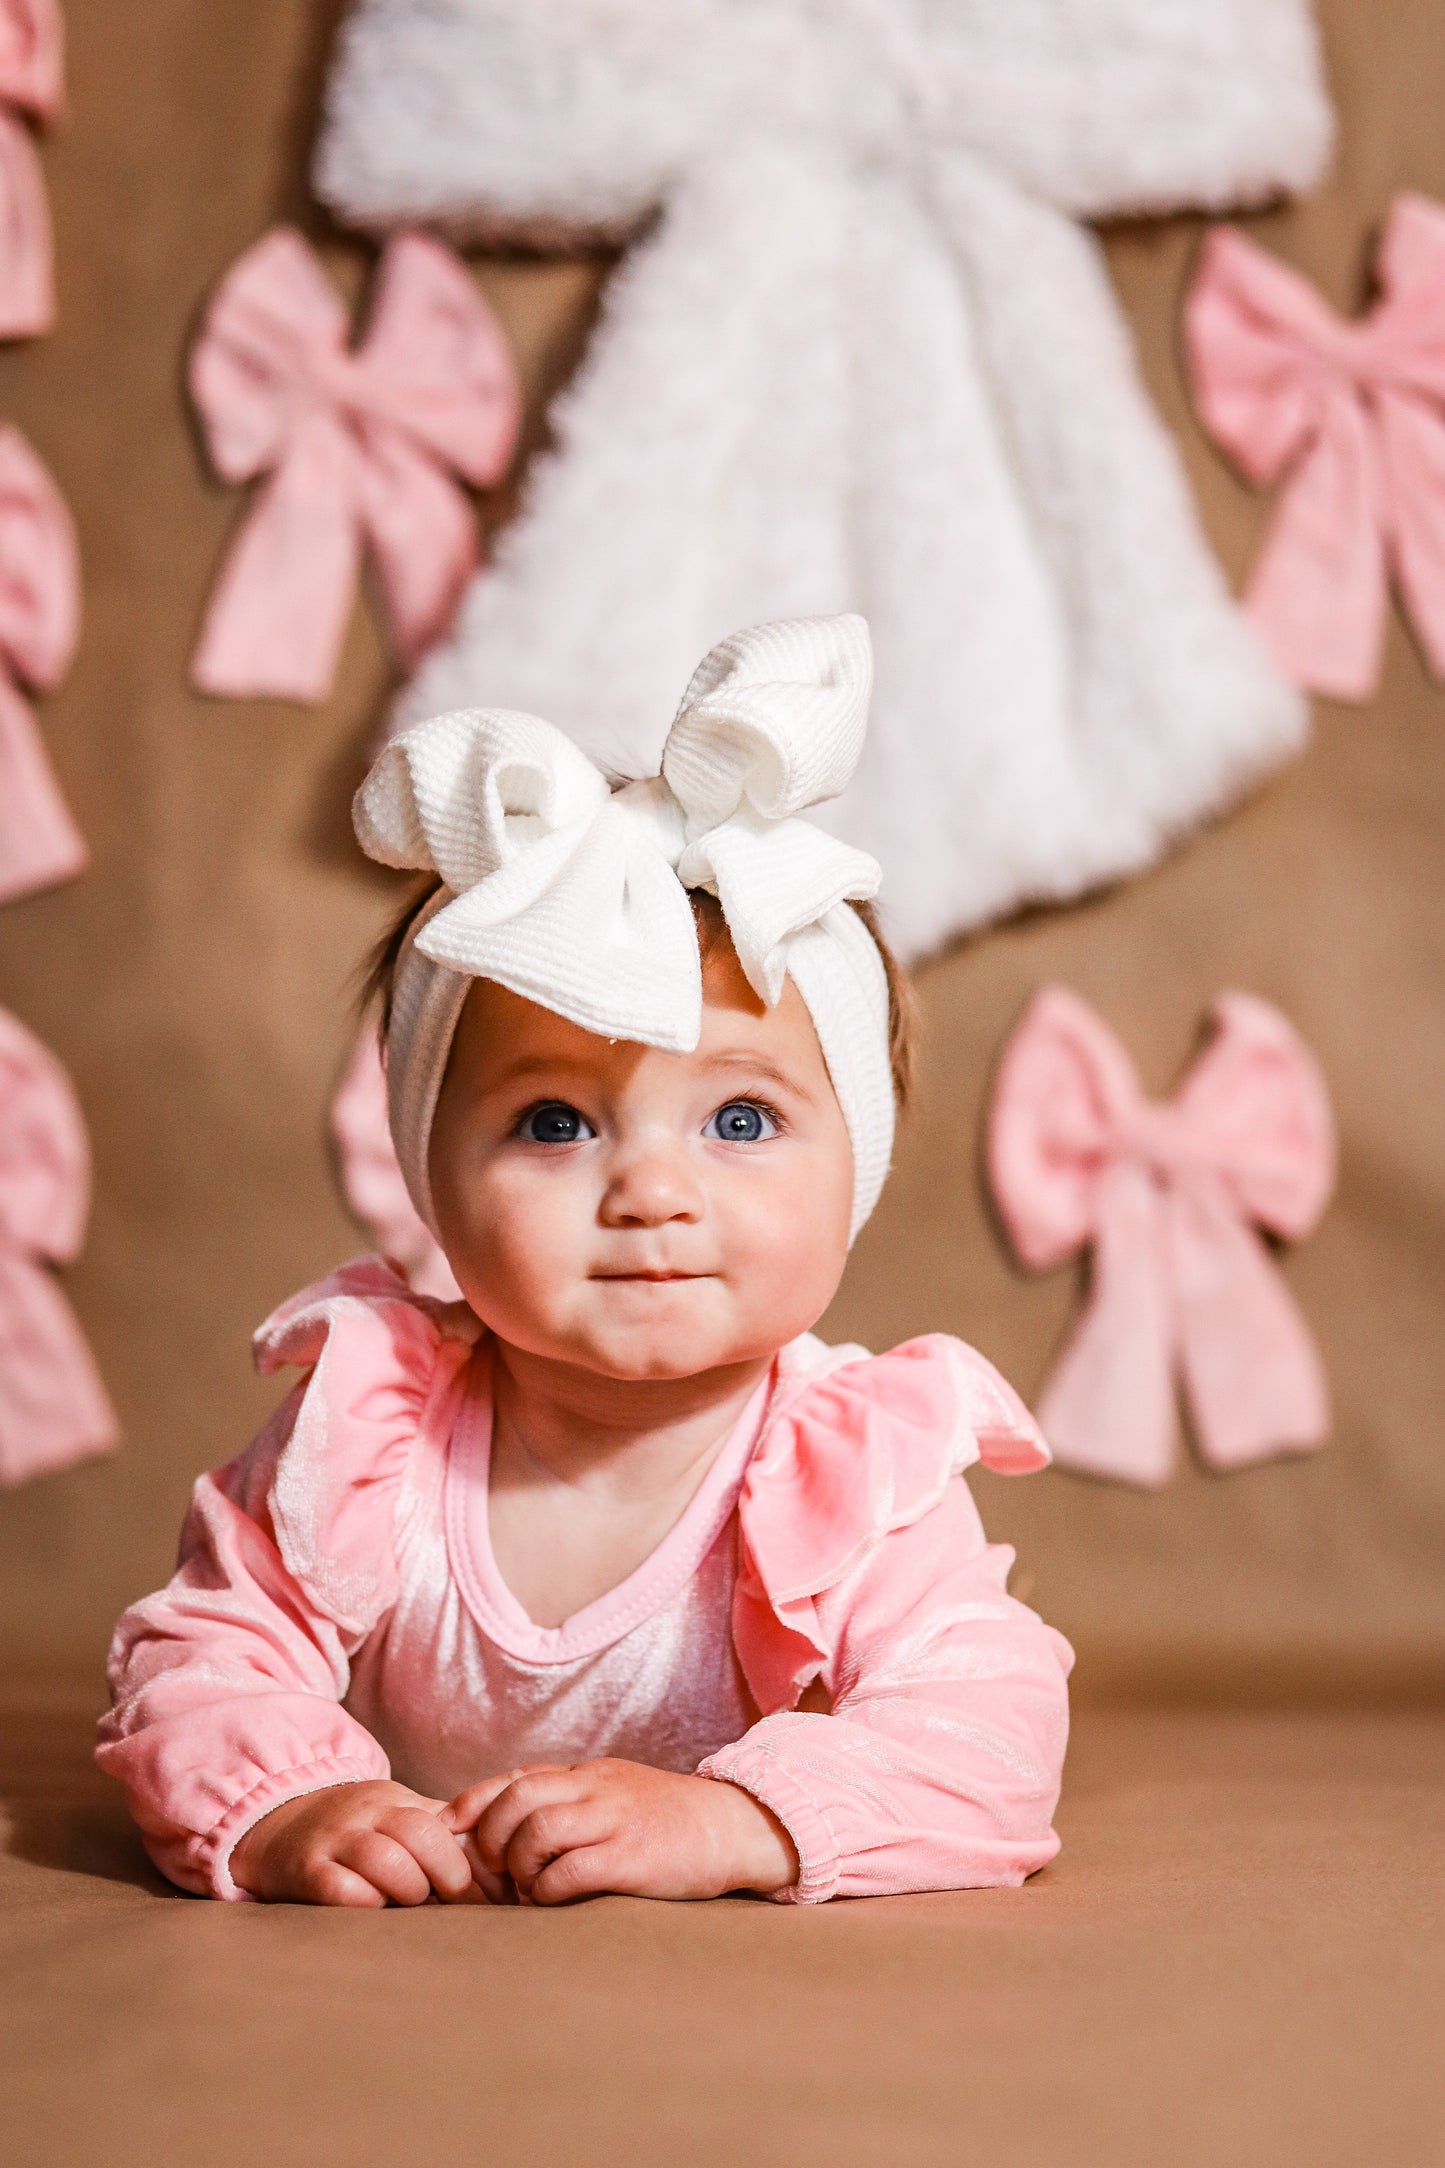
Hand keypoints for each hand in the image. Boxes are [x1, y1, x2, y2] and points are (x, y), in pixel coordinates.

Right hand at [230, 1778, 480, 1907]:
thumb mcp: (393, 1814)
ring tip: (407, 1903)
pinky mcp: (306, 1872)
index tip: (479, 1894)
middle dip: (445, 1876)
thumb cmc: (349, 1829)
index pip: (444, 1823)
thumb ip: (440, 1833)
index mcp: (394, 1799)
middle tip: (447, 1901)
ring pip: (387, 1862)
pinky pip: (345, 1890)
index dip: (466, 1863)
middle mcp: (365, 1814)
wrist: (272, 1822)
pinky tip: (371, 1910)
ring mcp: (335, 1841)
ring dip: (408, 1891)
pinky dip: (367, 1905)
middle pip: (422, 1835)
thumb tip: (496, 1869)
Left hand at [442, 1758, 799, 1905]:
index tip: (448, 1829)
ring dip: (520, 1867)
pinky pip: (570, 1871)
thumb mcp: (614, 1796)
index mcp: (587, 1775)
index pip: (514, 1777)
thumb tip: (511, 1831)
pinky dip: (549, 1891)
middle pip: (516, 1799)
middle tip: (494, 1874)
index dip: (473, 1802)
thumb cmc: (667, 1823)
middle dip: (489, 1839)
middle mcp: (595, 1789)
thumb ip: (570, 1804)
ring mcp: (614, 1820)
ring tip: (529, 1889)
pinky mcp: (632, 1857)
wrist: (733, 1827)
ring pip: (536, 1832)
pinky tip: (555, 1902)